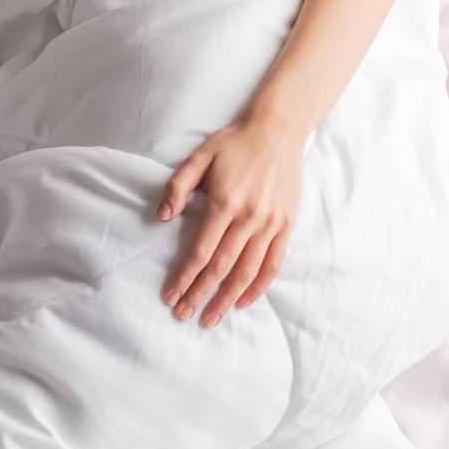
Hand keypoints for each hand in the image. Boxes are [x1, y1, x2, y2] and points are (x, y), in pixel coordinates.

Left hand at [158, 113, 302, 326]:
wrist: (277, 130)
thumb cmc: (233, 143)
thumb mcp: (199, 157)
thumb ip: (178, 187)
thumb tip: (162, 218)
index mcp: (225, 203)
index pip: (200, 251)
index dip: (184, 277)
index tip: (170, 295)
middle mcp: (249, 218)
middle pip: (221, 267)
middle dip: (201, 294)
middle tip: (184, 315)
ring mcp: (271, 224)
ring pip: (247, 271)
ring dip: (228, 298)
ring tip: (211, 318)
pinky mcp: (286, 226)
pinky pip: (273, 263)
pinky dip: (258, 285)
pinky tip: (243, 300)